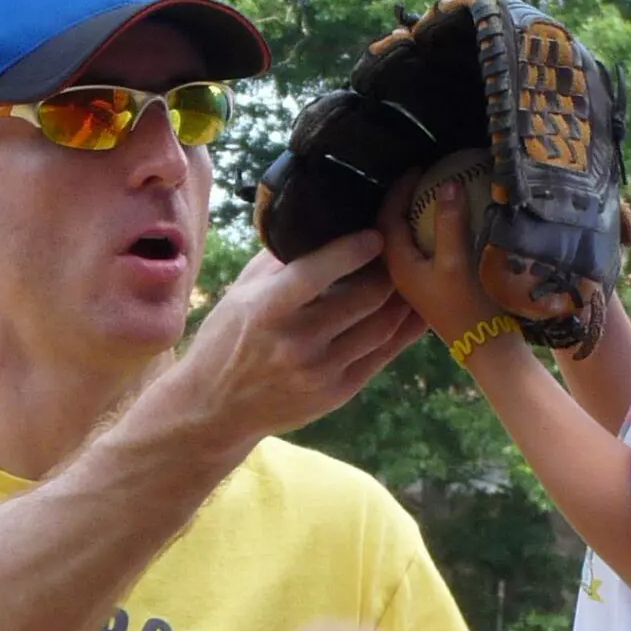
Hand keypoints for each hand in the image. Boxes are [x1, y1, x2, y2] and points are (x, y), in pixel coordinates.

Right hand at [161, 230, 424, 447]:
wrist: (216, 407)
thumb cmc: (228, 339)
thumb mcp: (242, 292)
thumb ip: (281, 260)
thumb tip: (322, 222)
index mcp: (268, 310)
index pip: (318, 272)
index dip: (354, 249)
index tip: (376, 233)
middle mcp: (297, 343)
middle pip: (365, 298)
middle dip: (389, 269)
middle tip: (400, 251)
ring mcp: (321, 372)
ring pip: (382, 326)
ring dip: (402, 298)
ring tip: (411, 275)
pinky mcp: (338, 393)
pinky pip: (383, 354)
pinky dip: (403, 329)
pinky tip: (413, 309)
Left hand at [378, 177, 501, 350]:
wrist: (485, 347)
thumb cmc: (468, 306)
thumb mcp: (457, 261)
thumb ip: (449, 222)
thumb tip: (447, 183)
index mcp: (398, 265)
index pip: (387, 217)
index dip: (399, 190)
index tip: (418, 169)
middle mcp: (400, 273)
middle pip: (392, 227)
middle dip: (404, 200)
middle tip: (424, 177)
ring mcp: (415, 281)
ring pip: (405, 239)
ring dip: (415, 216)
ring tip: (433, 195)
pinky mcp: (430, 287)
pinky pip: (421, 249)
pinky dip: (428, 231)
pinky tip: (445, 224)